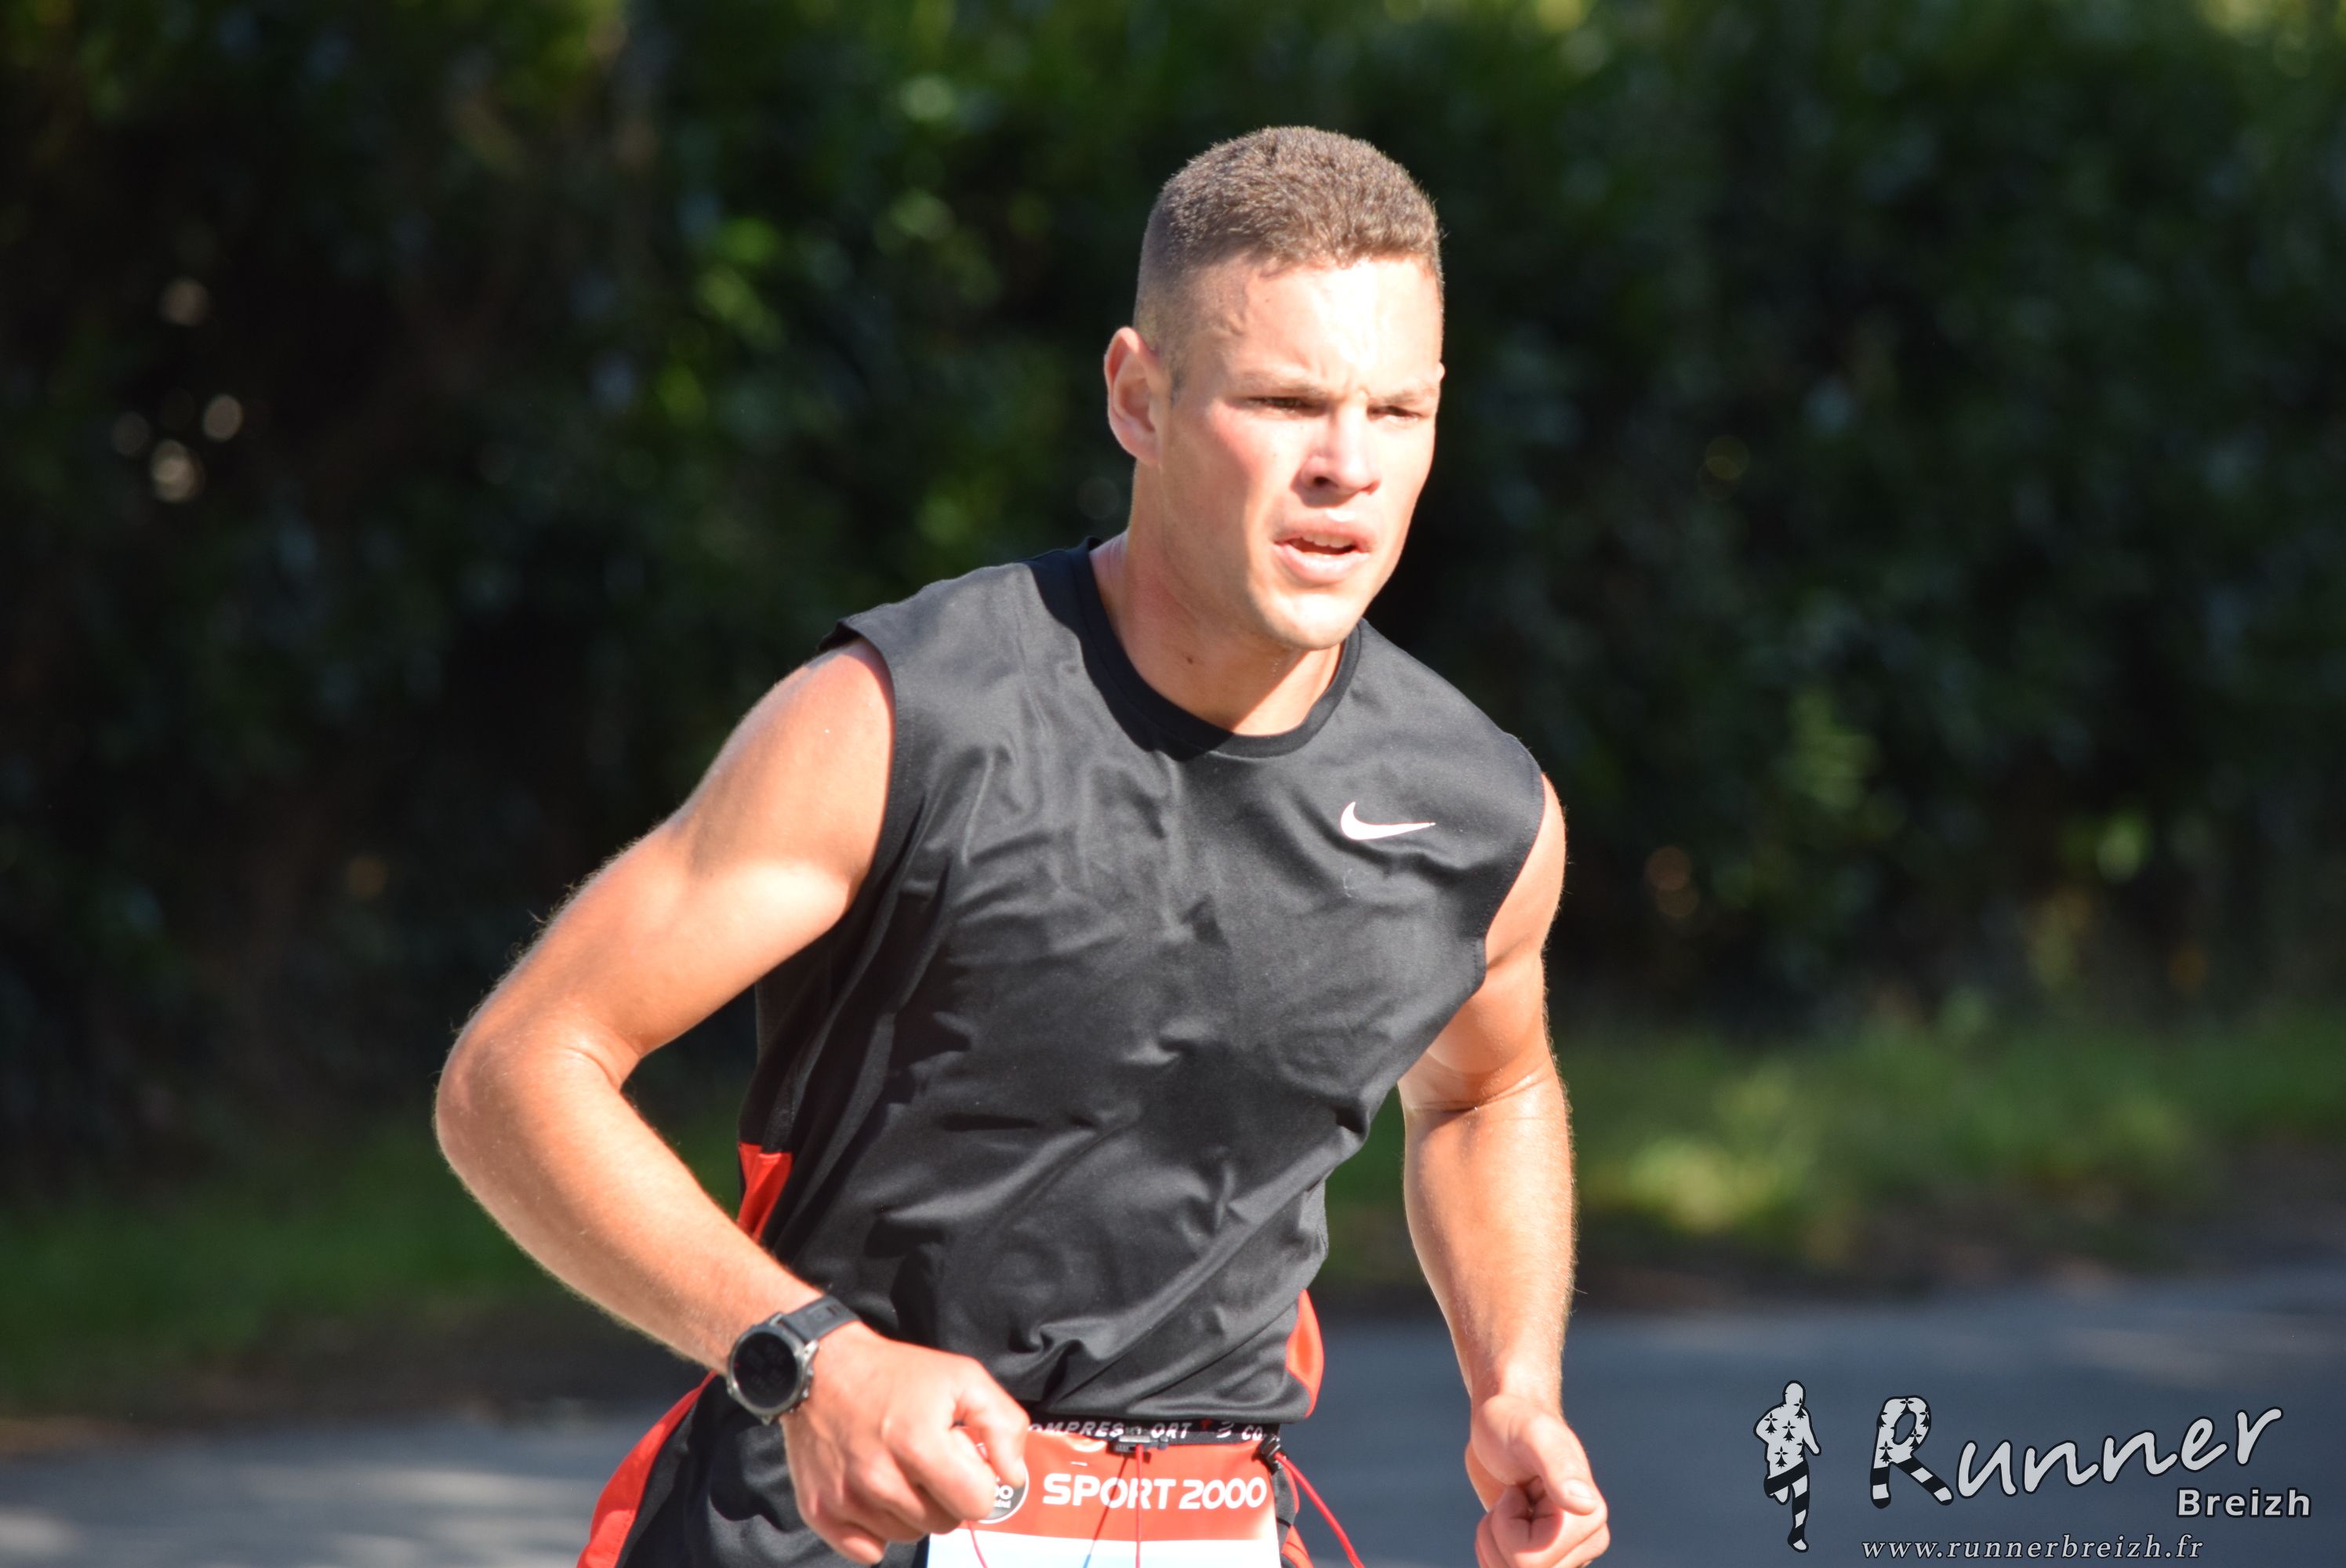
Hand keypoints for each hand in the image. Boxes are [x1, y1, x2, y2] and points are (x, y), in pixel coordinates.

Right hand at [779, 1323, 1029, 1564]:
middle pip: (943, 1524)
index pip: (977, 1503)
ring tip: (898, 1467)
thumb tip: (1013, 1477)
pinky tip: (874, 1490)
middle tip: (927, 1458)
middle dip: (945, 1495)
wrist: (822, 1368)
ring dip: (912, 1509)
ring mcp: (847, 1498)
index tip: (960, 1456)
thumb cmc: (896, 1373)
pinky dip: (876, 1527)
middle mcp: (879, 1478)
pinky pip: (868, 1550)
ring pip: (908, 1536)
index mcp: (919, 1444)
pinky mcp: (819, 1511)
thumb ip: (1003, 1424)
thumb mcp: (963, 1378)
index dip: (977, 1479)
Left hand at [1464, 1393, 1608, 1567]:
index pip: (1530, 1562)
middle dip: (1498, 1536)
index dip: (1507, 1525)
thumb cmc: (1515, 1422)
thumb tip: (1586, 1505)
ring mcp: (1567, 1553)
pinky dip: (1490, 1549)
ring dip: (1492, 1540)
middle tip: (1512, 1495)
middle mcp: (1587, 1541)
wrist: (1502, 1425)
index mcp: (1590, 1518)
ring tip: (1509, 1503)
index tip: (1521, 1487)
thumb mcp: (1532, 1435)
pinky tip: (1502, 1520)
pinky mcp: (1546, 1558)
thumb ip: (1559, 1467)